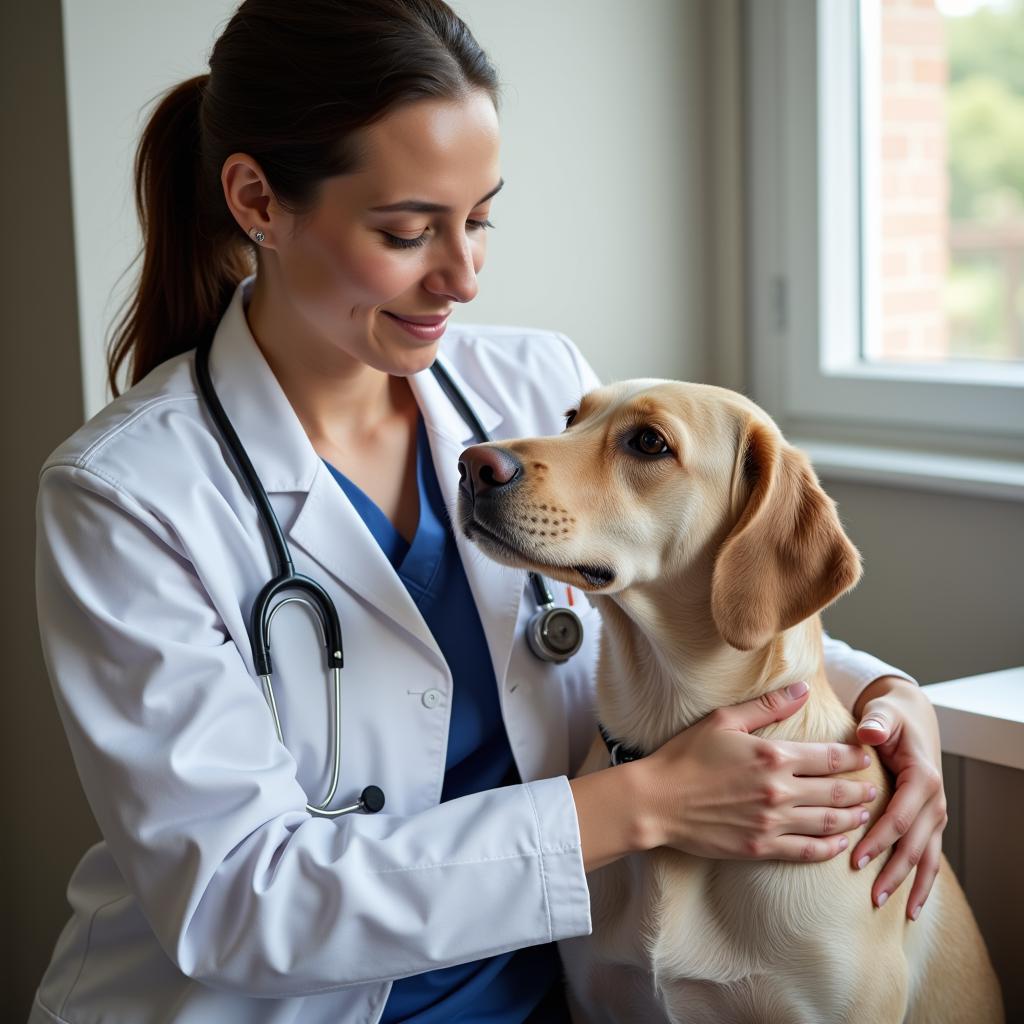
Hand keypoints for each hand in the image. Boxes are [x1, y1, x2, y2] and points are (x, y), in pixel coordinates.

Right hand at [636, 682, 875, 861]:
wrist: (657, 800)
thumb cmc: (686, 755)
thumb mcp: (723, 720)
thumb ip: (767, 705)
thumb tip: (803, 690)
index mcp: (773, 756)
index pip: (830, 757)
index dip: (855, 757)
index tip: (866, 756)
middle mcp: (779, 791)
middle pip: (836, 792)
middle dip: (860, 789)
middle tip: (873, 788)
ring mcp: (771, 822)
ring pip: (828, 823)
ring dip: (852, 818)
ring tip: (865, 814)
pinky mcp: (760, 847)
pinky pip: (806, 851)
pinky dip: (829, 848)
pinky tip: (839, 843)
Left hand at [850, 675, 946, 919]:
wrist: (911, 716)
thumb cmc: (892, 717)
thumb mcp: (883, 713)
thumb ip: (876, 722)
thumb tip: (868, 732)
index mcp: (921, 777)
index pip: (899, 817)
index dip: (879, 840)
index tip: (855, 860)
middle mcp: (933, 800)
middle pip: (914, 844)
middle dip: (894, 872)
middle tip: (871, 897)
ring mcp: (935, 814)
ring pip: (927, 857)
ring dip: (913, 885)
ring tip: (898, 912)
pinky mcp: (930, 821)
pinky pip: (929, 856)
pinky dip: (923, 881)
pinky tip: (913, 906)